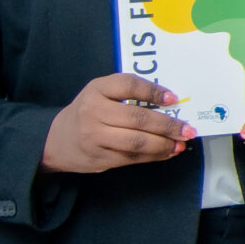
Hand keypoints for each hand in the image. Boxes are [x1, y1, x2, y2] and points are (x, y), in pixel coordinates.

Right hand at [40, 72, 192, 172]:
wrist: (56, 140)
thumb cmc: (88, 112)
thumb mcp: (100, 93)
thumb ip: (128, 93)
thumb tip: (170, 102)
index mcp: (96, 90)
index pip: (128, 85)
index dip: (153, 91)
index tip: (173, 98)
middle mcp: (93, 112)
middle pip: (138, 118)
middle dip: (168, 125)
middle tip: (187, 129)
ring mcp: (95, 137)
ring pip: (137, 142)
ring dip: (165, 144)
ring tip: (181, 143)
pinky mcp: (100, 157)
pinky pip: (133, 158)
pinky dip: (155, 155)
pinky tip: (168, 152)